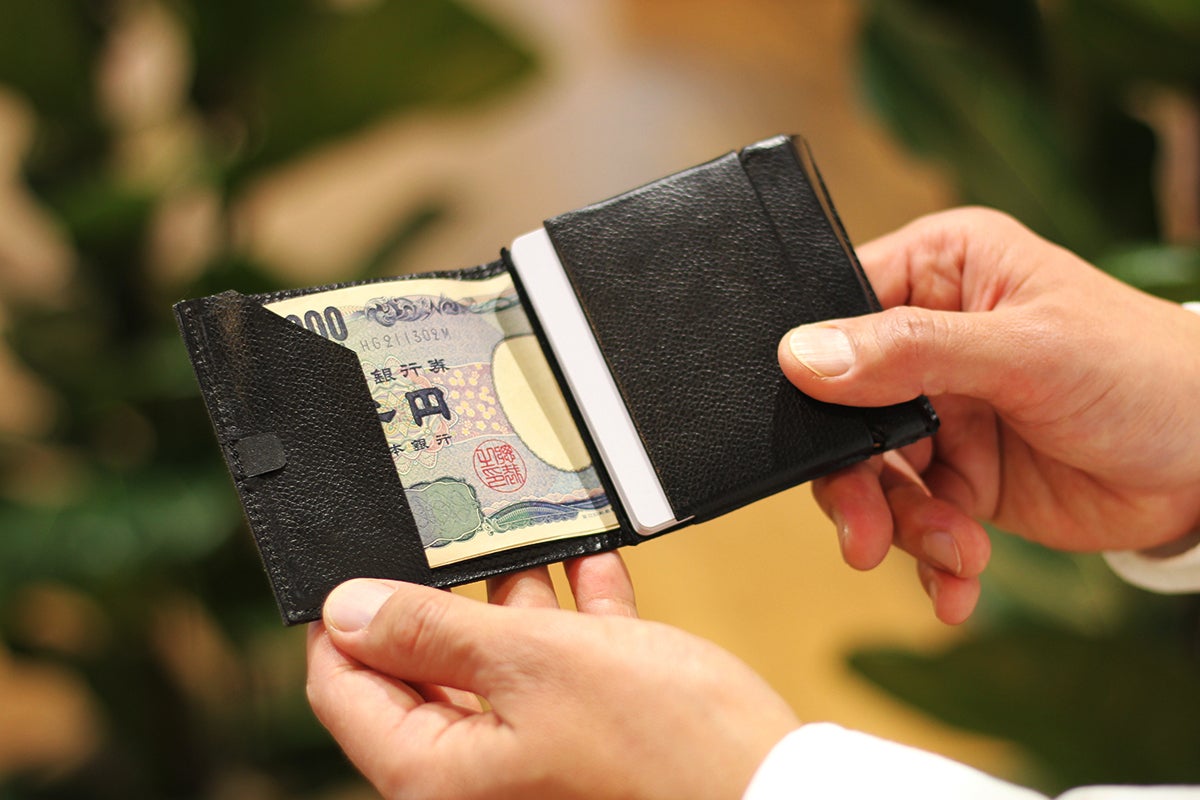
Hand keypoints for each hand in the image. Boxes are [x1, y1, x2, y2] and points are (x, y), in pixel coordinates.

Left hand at [306, 553, 798, 799]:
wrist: (775, 792)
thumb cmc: (665, 746)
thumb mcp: (536, 662)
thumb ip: (431, 631)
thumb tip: (345, 610)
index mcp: (436, 776)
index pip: (344, 689)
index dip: (345, 618)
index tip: (361, 557)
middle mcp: (474, 779)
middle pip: (422, 671)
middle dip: (441, 596)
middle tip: (448, 528)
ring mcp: (530, 762)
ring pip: (493, 665)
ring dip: (511, 598)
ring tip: (517, 532)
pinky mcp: (583, 746)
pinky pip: (553, 674)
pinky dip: (565, 622)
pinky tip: (585, 566)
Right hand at [778, 207, 1199, 623]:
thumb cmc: (1143, 372)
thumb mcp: (1026, 352)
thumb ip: (911, 352)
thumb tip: (802, 355)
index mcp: (939, 273)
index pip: (839, 309)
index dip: (813, 369)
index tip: (813, 430)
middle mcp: (927, 340)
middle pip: (839, 409)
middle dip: (854, 480)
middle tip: (866, 534)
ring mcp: (940, 411)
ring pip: (870, 475)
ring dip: (903, 526)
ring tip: (955, 554)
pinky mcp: (958, 475)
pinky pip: (912, 518)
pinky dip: (929, 558)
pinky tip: (957, 584)